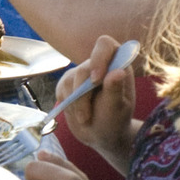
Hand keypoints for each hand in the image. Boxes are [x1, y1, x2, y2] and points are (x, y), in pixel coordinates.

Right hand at [57, 34, 137, 160]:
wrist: (100, 134)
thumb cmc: (114, 121)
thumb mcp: (117, 109)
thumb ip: (116, 90)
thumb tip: (118, 72)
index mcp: (118, 64)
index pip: (105, 45)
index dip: (98, 58)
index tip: (96, 80)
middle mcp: (100, 64)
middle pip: (83, 69)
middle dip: (82, 96)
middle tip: (85, 117)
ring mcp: (82, 73)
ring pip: (69, 80)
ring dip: (75, 104)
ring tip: (85, 118)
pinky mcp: (68, 82)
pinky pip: (61, 89)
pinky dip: (67, 104)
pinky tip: (77, 113)